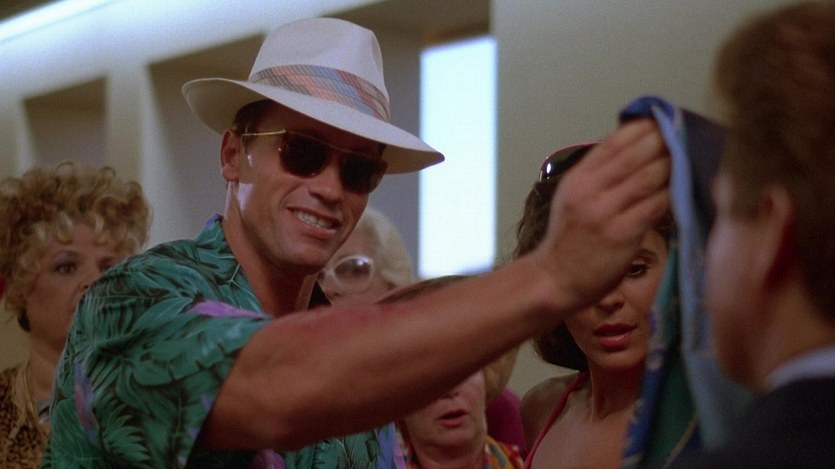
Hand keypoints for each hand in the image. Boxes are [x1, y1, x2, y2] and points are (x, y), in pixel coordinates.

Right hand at [535, 119, 669, 310]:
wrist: (555, 279)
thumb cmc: (569, 241)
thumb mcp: (572, 199)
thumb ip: (599, 176)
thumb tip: (636, 152)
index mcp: (578, 179)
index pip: (614, 142)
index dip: (642, 128)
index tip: (664, 120)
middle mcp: (589, 191)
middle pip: (635, 155)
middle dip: (664, 141)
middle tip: (687, 134)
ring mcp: (605, 212)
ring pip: (649, 177)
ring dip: (675, 165)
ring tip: (693, 158)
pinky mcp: (622, 234)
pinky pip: (656, 206)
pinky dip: (674, 195)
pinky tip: (686, 190)